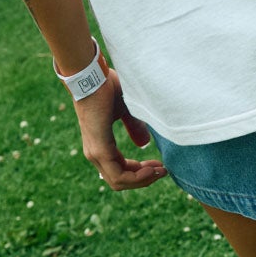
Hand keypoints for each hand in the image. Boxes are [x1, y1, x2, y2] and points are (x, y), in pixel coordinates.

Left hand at [74, 66, 167, 190]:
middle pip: (120, 181)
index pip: (119, 171)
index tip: (158, 165)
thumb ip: (134, 127)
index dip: (140, 173)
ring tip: (160, 170)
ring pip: (119, 181)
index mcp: (100, 144)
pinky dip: (136, 176)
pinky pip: (118, 175)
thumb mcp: (125, 109)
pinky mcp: (99, 149)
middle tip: (163, 171)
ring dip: (142, 179)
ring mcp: (95, 153)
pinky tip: (151, 169)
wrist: (92, 75)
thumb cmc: (106, 87)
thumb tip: (143, 143)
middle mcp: (95, 153)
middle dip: (144, 179)